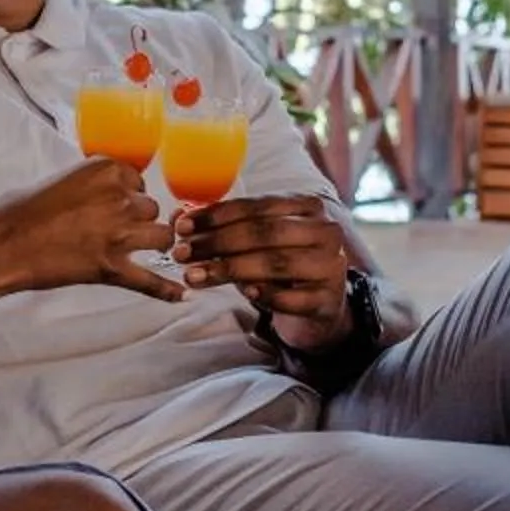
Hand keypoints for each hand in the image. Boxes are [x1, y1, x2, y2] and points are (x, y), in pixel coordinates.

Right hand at [0, 158, 182, 300]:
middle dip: (141, 219)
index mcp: (106, 173)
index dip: (130, 195)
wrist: (8, 246)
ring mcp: (119, 236)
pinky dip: (166, 289)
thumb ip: (96, 184)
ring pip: (162, 237)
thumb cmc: (29, 214)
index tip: (119, 205)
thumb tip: (116, 192)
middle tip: (120, 229)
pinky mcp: (113, 268)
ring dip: (155, 243)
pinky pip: (150, 280)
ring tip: (144, 250)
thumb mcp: (66, 182)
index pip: (139, 181)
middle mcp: (118, 201)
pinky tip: (181, 295)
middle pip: (152, 208)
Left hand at [170, 192, 354, 350]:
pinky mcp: (327, 300)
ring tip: (194, 276)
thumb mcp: (258, 243)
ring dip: (229, 269)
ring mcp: (330, 266)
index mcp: (308, 207)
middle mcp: (325, 232)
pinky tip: (244, 292)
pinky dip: (265, 294)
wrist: (321, 304)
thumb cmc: (283, 266)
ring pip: (275, 263)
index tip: (182, 226)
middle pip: (264, 233)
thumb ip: (224, 228)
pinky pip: (291, 298)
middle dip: (217, 242)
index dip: (216, 215)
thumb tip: (178, 217)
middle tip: (181, 253)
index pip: (257, 206)